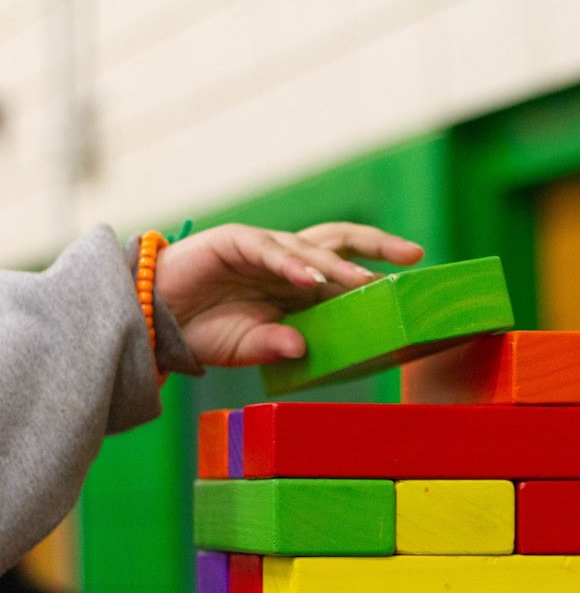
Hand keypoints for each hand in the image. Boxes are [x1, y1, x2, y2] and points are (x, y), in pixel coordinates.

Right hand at [154, 222, 423, 366]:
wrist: (153, 318)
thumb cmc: (203, 331)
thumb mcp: (249, 346)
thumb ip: (276, 346)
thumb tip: (303, 350)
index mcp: (295, 284)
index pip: (343, 272)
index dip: (374, 276)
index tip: (410, 286)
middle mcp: (287, 262)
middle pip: (340, 242)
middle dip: (377, 246)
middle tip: (414, 255)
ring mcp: (263, 249)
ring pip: (310, 246)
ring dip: (337, 265)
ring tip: (364, 282)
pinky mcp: (234, 242)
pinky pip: (268, 251)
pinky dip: (290, 264)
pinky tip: (311, 280)